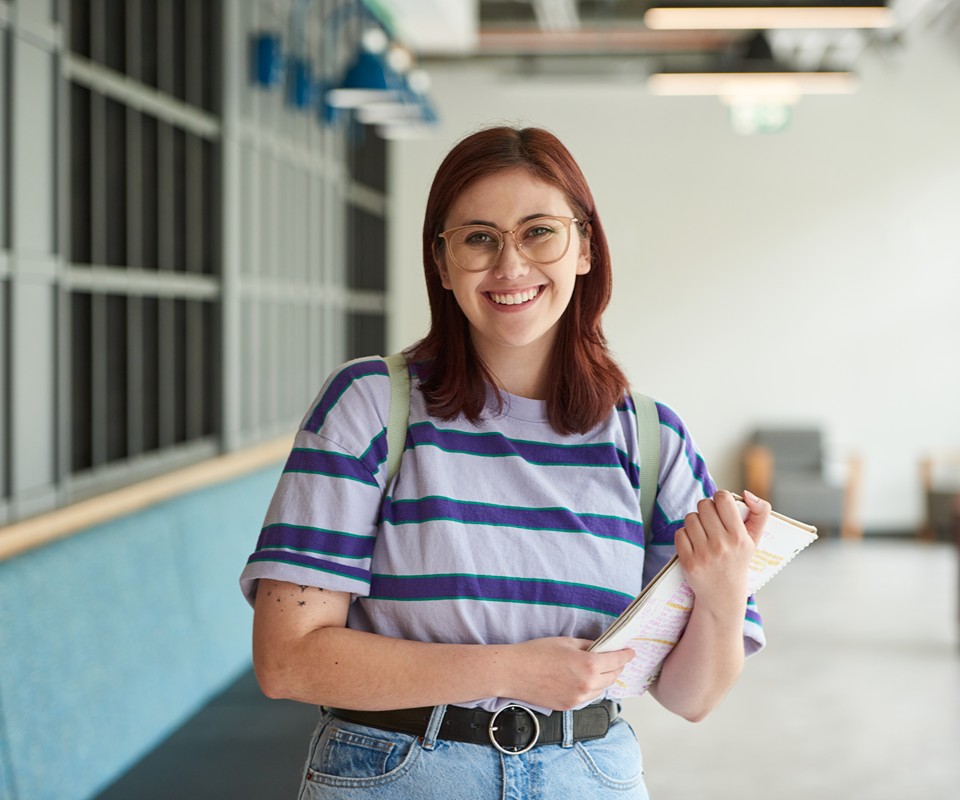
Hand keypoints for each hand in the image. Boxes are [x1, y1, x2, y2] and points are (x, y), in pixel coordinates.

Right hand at [505, 637, 633, 710]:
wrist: (513, 672)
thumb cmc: (536, 653)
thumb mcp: (566, 642)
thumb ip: (588, 646)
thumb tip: (601, 648)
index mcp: (588, 665)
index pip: (617, 660)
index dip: (626, 655)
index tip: (630, 652)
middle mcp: (587, 684)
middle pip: (613, 677)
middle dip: (617, 667)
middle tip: (616, 659)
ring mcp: (578, 698)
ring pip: (602, 689)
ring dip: (604, 679)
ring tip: (598, 670)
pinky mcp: (569, 706)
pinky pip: (588, 697)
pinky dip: (591, 689)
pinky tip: (584, 680)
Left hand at [675, 490, 770, 610]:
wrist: (723, 594)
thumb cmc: (738, 560)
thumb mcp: (754, 539)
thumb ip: (760, 512)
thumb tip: (746, 494)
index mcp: (739, 537)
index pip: (723, 499)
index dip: (720, 498)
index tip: (721, 506)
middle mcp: (722, 545)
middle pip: (703, 505)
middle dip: (706, 509)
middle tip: (711, 521)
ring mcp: (704, 554)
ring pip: (690, 518)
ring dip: (694, 522)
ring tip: (703, 533)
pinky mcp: (688, 562)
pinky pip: (680, 533)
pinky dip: (685, 535)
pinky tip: (694, 543)